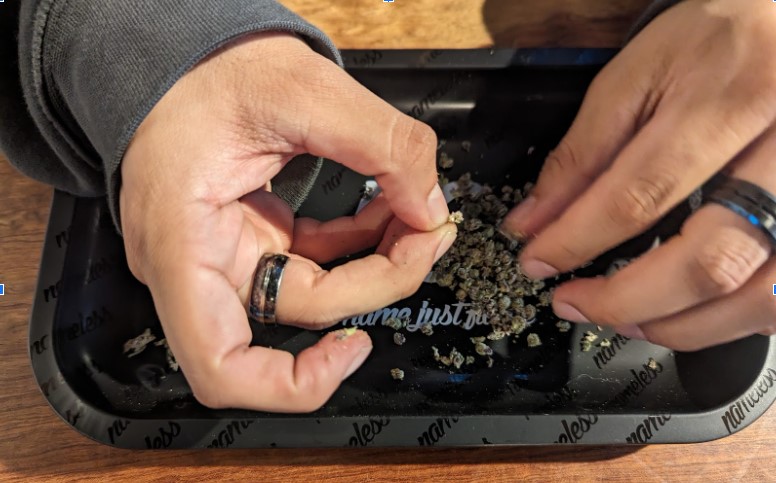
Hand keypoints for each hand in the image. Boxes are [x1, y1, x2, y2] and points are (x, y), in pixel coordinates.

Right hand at [119, 32, 455, 410]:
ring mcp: (224, 254)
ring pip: (314, 292)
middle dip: (375, 283)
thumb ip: (381, 146)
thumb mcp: (303, 89)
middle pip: (296, 317)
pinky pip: (312, 261)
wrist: (182, 55)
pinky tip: (389, 207)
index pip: (221, 367)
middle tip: (426, 235)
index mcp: (180, 241)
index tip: (357, 344)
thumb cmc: (208, 68)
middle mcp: (196, 264)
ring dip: (375, 262)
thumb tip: (430, 204)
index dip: (294, 384)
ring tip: (416, 213)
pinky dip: (357, 244)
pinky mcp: (249, 239)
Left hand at [500, 0, 775, 350]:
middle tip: (574, 304)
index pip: (640, 193)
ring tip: (624, 318)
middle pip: (711, 260)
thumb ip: (585, 150)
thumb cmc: (721, 36)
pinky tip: (688, 313)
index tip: (536, 262)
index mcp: (731, 99)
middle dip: (628, 300)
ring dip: (682, 326)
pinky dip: (732, 320)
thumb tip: (535, 220)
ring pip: (761, 295)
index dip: (577, 240)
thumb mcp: (641, 71)